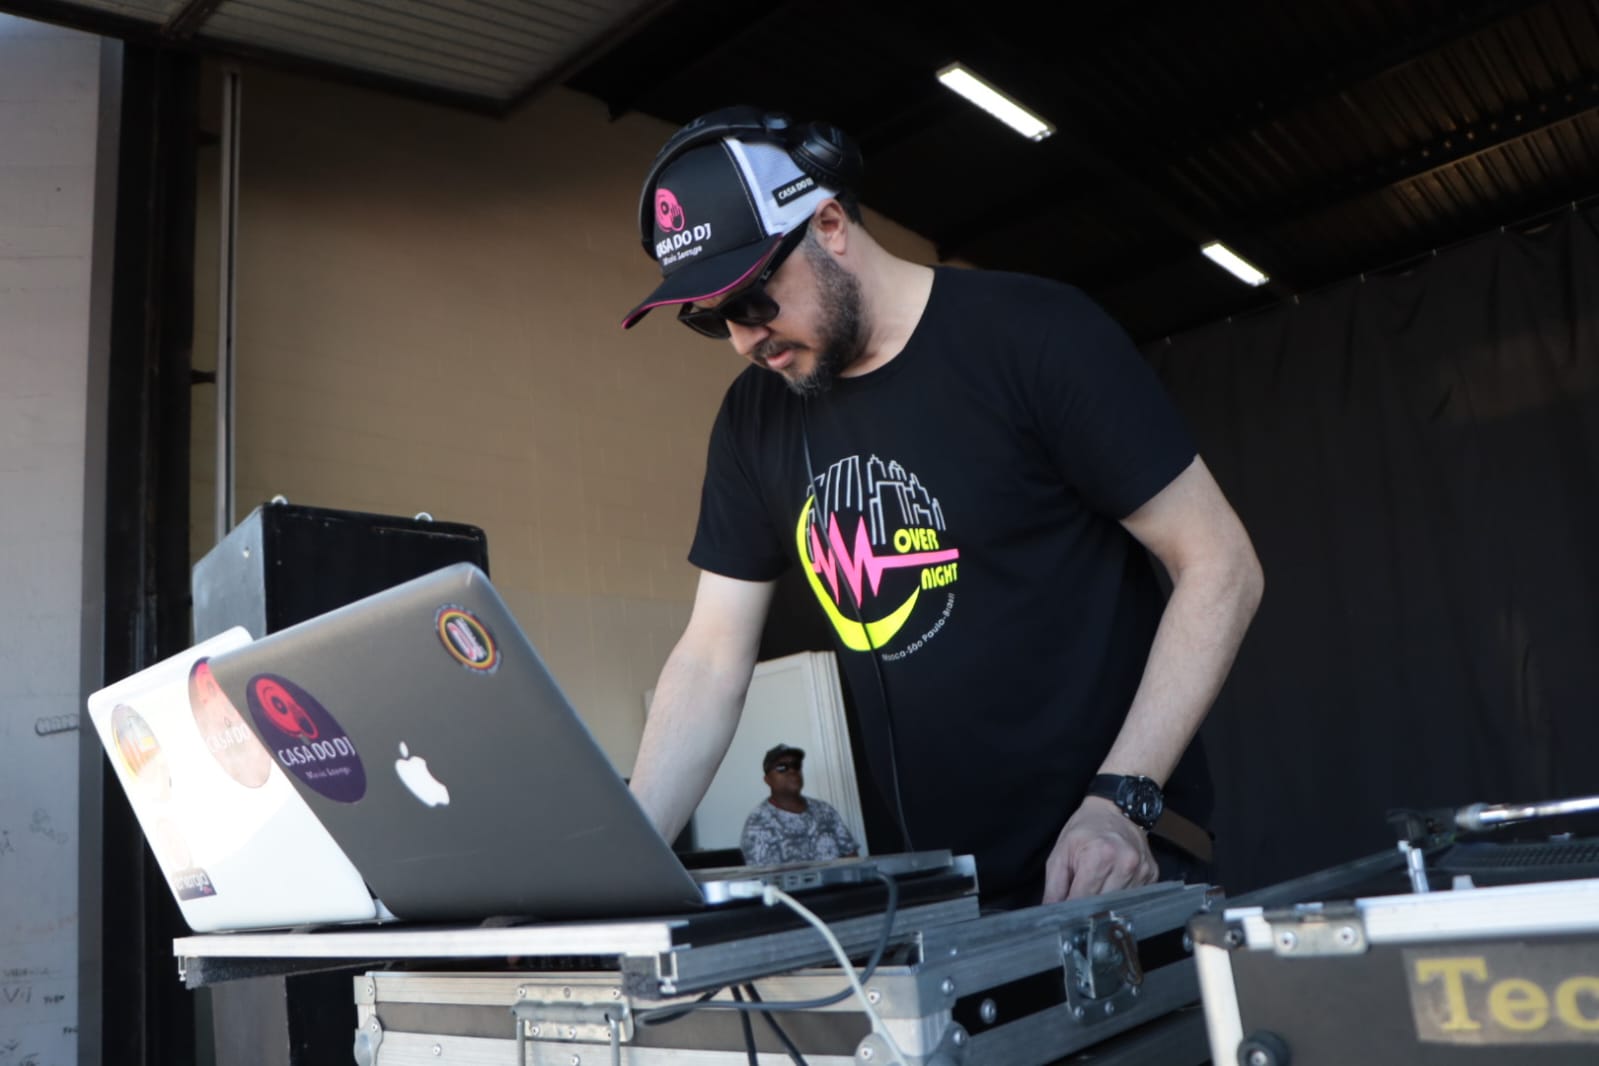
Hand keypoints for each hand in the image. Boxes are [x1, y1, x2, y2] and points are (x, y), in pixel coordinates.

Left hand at [1042, 797, 1157, 902]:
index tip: (1065, 912)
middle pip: (1102, 906)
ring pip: (1119, 906)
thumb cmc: (1086, 830)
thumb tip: (1051, 912)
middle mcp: (1125, 864)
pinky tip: (1115, 883)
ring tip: (1099, 885)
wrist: (1116, 809)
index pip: (1083, 900)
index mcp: (1099, 856)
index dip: (1071, 909)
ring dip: (1106, 903)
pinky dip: (1122, 897)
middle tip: (1081, 897)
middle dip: (1089, 907)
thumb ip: (1054, 886)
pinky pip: (1135, 898)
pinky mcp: (1152, 875)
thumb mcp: (1061, 851)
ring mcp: (1142, 870)